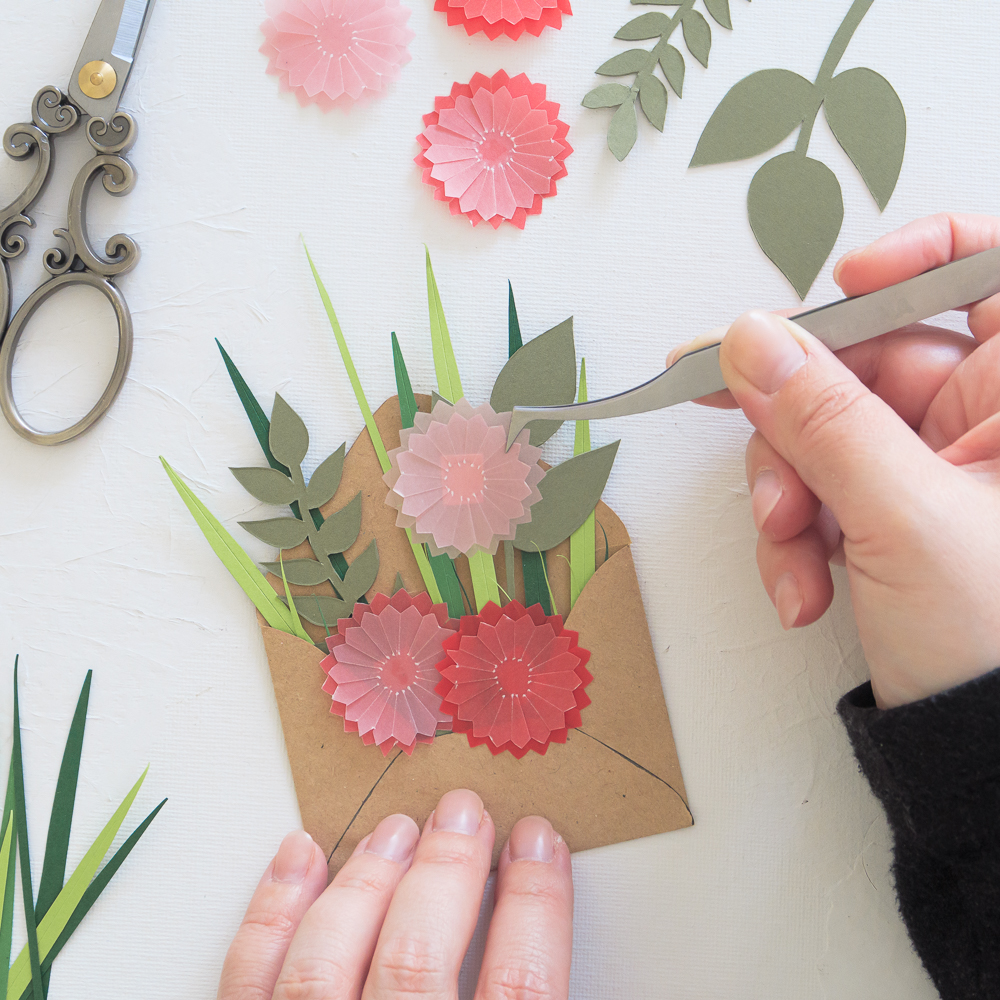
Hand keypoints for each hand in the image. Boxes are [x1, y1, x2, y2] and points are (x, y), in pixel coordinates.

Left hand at [217, 789, 572, 999]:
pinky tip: (298, 856)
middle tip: (463, 812)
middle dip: (446, 872)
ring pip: (327, 964)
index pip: (520, 989)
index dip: (537, 905)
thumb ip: (529, 992)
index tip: (539, 842)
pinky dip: (270, 916)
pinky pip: (248, 983)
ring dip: (366, 882)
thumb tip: (545, 910)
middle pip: (418, 962)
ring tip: (398, 828)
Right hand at [670, 213, 999, 707]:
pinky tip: (804, 587)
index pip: (980, 271)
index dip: (910, 260)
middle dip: (798, 423)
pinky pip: (821, 491)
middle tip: (754, 445)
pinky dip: (797, 537)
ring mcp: (934, 470)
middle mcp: (984, 421)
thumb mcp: (905, 520)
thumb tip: (752, 339)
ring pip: (825, 433)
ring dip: (788, 492)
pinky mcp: (892, 514)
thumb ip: (823, 420)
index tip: (841, 284)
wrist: (990, 762)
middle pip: (864, 360)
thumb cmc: (998, 642)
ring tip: (790, 550)